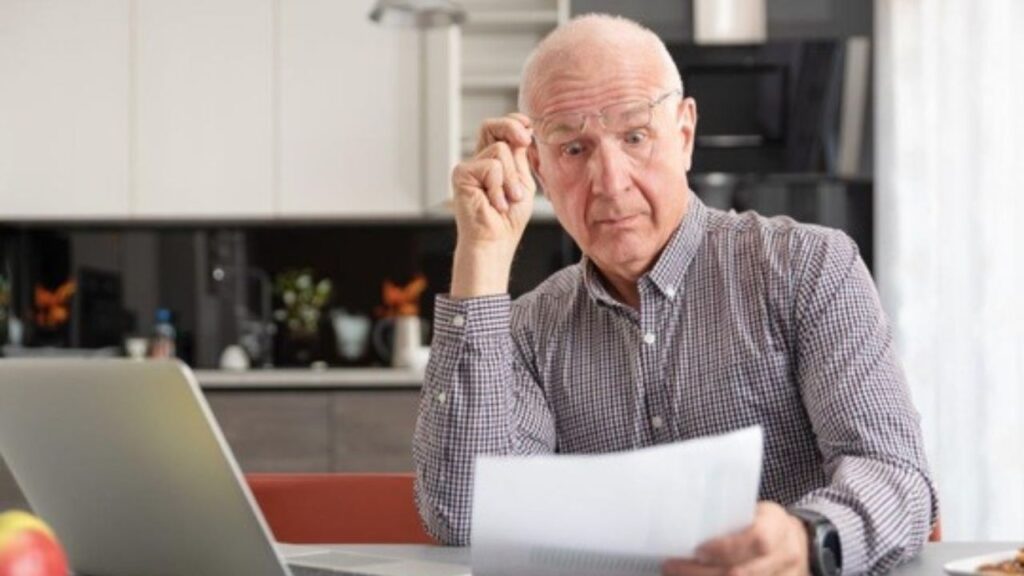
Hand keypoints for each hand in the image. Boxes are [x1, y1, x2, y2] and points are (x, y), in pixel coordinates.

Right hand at [449, 113, 537, 297]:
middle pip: (491, 126)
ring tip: (507, 199)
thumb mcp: (523, 182)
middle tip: (526, 140)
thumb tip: (525, 131)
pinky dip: (499, 187)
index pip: (500, 129)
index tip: (529, 127)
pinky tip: (494, 204)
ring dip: (511, 178)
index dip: (513, 121)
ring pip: (499, 150)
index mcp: (494, 161)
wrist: (496, 241)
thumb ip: (521, 157)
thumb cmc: (509, 218)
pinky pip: (491, 167)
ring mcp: (469, 167)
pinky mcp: (461, 174)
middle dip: (512, 128)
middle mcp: (479, 161)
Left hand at [662, 502, 808, 575]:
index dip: (726, 548)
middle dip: (702, 573)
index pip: (757, 539)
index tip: (698, 550)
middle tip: (672, 566)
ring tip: (677, 574)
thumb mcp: (754, 512)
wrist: (795, 542)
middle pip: (743, 573)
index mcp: (778, 526)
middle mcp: (786, 556)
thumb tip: (685, 525)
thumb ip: (728, 520)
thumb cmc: (765, 523)